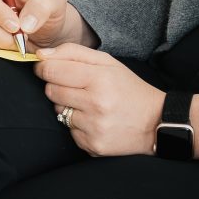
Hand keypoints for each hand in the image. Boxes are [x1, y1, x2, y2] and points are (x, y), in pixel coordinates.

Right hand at [0, 0, 89, 51]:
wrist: (48, 33)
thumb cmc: (47, 12)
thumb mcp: (54, 2)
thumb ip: (42, 6)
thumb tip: (25, 23)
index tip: (16, 26)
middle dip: (1, 34)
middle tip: (22, 38)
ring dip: (1, 45)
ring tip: (19, 42)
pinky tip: (11, 48)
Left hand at [40, 43, 164, 157]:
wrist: (156, 123)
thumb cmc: (129, 89)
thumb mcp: (108, 63)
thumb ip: (73, 53)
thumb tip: (41, 54)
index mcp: (100, 78)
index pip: (52, 70)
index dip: (44, 68)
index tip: (46, 68)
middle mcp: (95, 103)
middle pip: (51, 91)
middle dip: (57, 86)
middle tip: (76, 87)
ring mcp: (93, 127)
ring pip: (58, 111)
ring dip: (68, 106)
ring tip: (90, 105)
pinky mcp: (92, 145)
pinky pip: (69, 131)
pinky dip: (77, 125)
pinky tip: (95, 121)